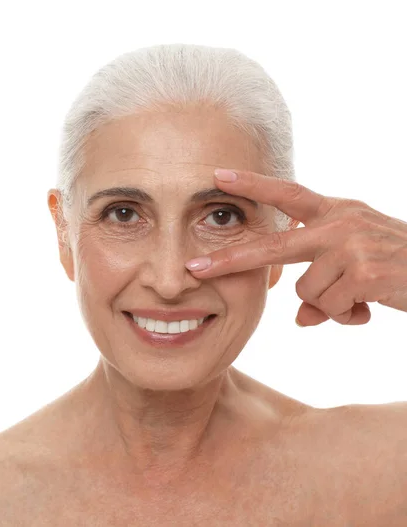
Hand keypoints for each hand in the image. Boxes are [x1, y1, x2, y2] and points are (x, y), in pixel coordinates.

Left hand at [185, 169, 406, 326]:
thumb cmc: (398, 266)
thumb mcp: (356, 267)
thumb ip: (322, 287)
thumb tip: (298, 319)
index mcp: (336, 211)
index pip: (289, 193)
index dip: (253, 184)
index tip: (218, 176)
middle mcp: (340, 221)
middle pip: (273, 245)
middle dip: (232, 260)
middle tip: (194, 268)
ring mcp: (351, 244)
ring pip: (306, 291)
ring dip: (329, 303)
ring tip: (360, 296)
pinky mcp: (363, 272)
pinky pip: (328, 308)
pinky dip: (345, 316)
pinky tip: (370, 306)